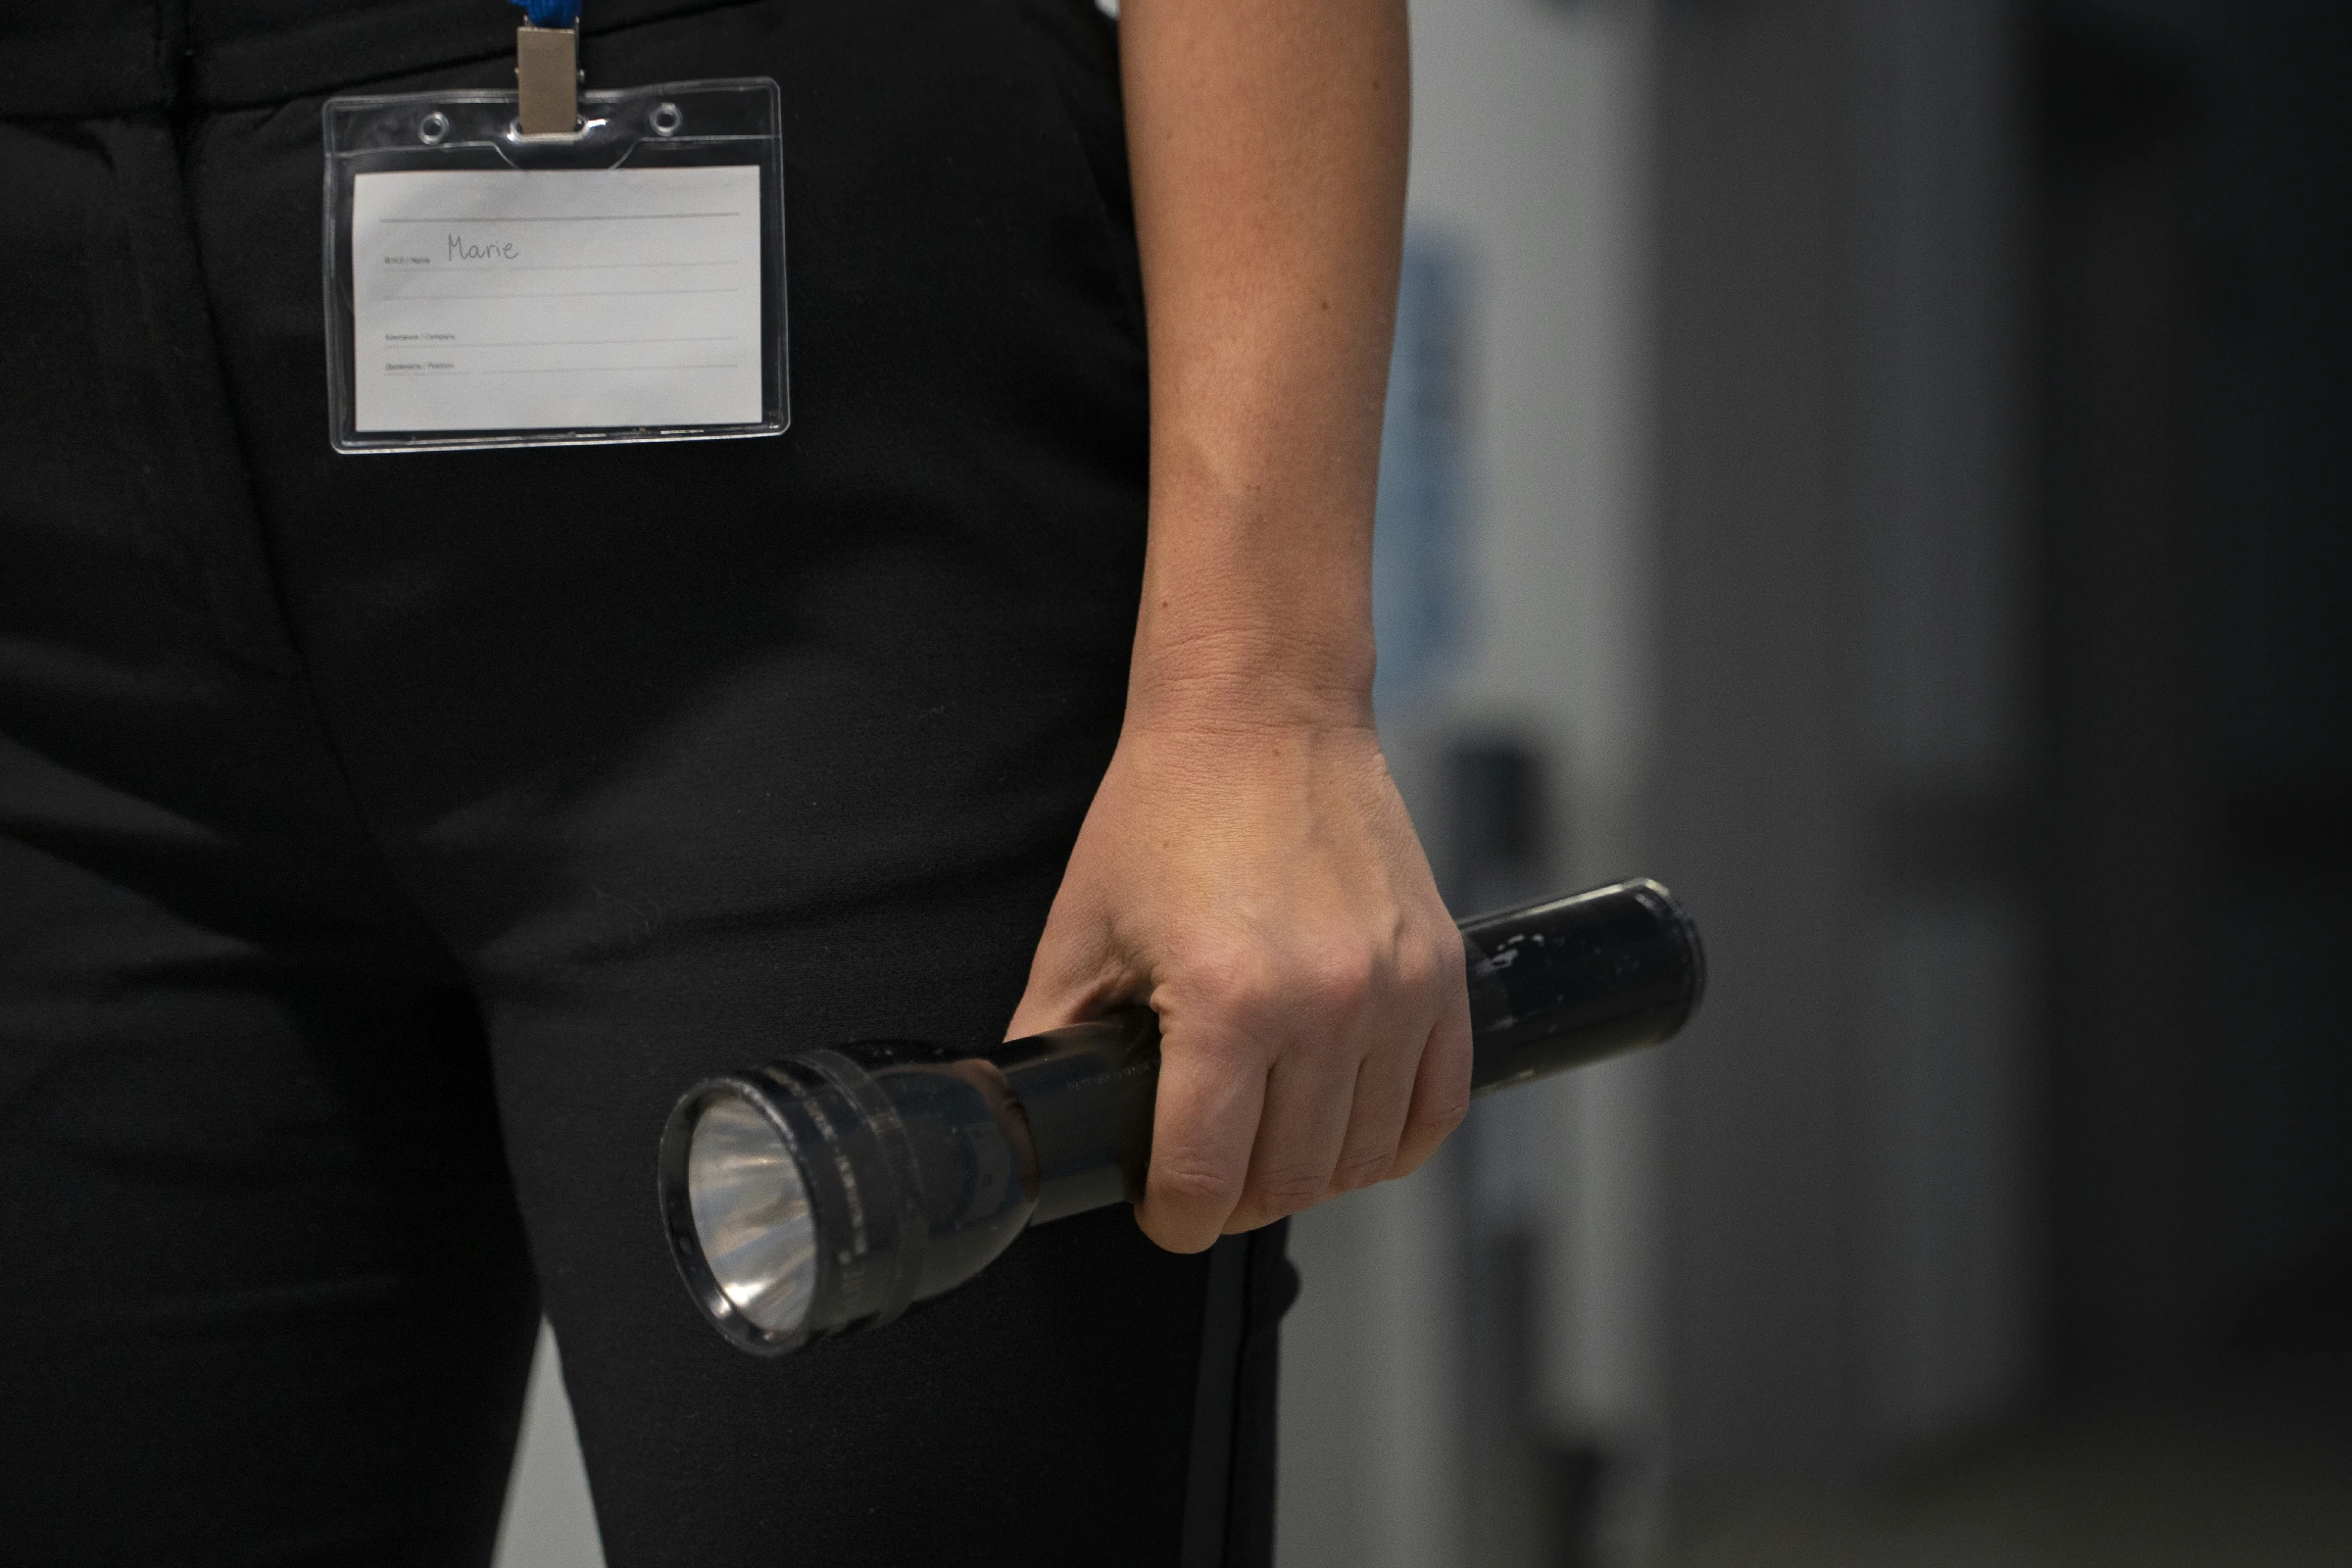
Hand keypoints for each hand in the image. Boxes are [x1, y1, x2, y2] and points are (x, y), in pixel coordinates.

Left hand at [1006, 715, 1471, 1252]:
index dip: (1174, 1217)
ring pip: (1363, 1159)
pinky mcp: (1441, 973)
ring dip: (1312, 1173)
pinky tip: (1347, 1126)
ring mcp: (1396, 992)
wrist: (1263, 714)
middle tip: (1208, 1171)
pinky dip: (1391, 1141)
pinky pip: (1435, 1108)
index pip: (1206, 1182)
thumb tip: (1038, 1123)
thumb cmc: (1167, 810)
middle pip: (1288, 1182)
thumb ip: (1053, 1039)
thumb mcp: (1082, 931)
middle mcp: (1324, 1006)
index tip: (1165, 1208)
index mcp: (1224, 1003)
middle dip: (1236, 1200)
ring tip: (1270, 1143)